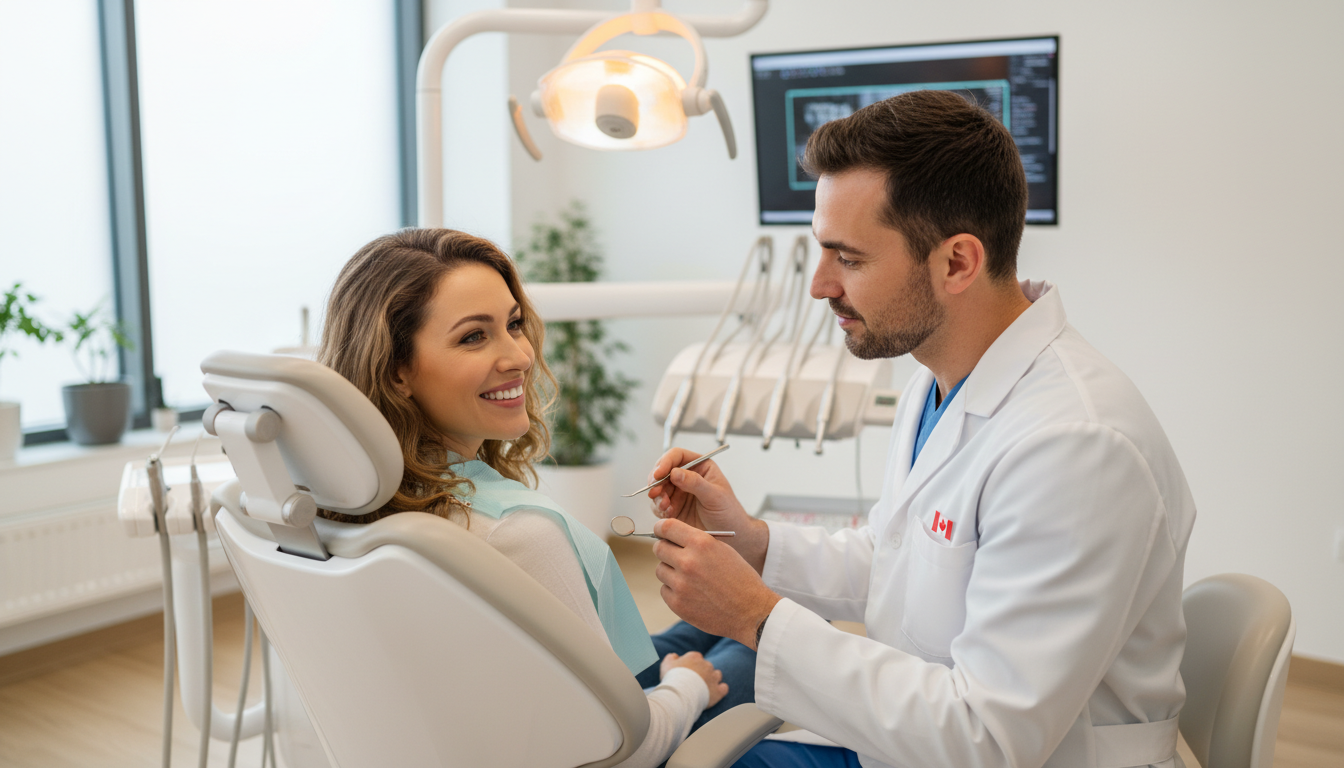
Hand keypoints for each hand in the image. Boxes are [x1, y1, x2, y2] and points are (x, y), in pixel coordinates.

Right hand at [647, 447, 767, 570]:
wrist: (730, 538)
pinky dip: (659, 509)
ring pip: (658, 488)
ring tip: (665, 506)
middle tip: (655, 492)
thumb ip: (696, 483)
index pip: (677, 456)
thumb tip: (675, 473)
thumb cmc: (729, 513)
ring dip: (657, 496)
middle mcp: (687, 476)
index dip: (665, 462)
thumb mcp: (715, 496)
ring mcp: (678, 492)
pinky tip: (668, 514)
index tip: (658, 474)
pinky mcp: (673, 507)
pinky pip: (658, 504)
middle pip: (663, 471)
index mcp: (700, 466)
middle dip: (657, 481)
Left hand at [653, 518, 780, 650]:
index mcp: (701, 543)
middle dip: (665, 549)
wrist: (751, 611)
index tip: (660, 531)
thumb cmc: (740, 579)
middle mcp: (688, 562)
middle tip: (673, 554)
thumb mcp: (723, 550)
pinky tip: (692, 593)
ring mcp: (681, 584)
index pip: (666, 527)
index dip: (661, 528)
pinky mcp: (677, 604)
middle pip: (659, 548)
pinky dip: (674, 590)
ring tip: (690, 578)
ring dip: (670, 571)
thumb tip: (673, 538)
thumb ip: (698, 542)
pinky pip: (665, 590)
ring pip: (660, 570)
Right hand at [660, 651, 727, 707]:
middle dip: (702, 672)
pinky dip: (721, 689)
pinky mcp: (718, 690)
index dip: (692, 665)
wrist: (680, 692)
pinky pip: (724, 688)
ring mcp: (713, 677)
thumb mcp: (666, 664)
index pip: (696, 657)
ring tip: (704, 688)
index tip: (687, 672)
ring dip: (712, 679)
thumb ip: (671, 657)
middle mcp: (706, 664)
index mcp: (694, 657)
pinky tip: (715, 693)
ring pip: (717, 675)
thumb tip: (675, 656)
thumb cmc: (672, 678)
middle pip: (707, 666)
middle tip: (694, 682)